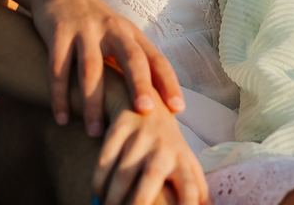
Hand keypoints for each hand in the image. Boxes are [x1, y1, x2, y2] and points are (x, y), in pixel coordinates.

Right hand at [31, 0, 184, 136]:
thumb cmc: (95, 23)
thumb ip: (137, 62)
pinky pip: (58, 68)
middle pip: (130, 58)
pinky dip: (59, 95)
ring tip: (95, 132)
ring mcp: (84, 30)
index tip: (177, 108)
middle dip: (138, 84)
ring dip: (93, 102)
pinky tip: (61, 118)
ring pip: (91, 69)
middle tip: (144, 111)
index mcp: (130, 33)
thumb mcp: (119, 35)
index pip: (155, 58)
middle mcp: (111, 29)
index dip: (168, 82)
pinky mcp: (58, 33)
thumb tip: (161, 104)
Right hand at [93, 90, 207, 204]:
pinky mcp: (121, 125)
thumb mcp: (187, 162)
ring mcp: (141, 135)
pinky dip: (99, 179)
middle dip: (138, 203)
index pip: (190, 188)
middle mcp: (164, 148)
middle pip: (152, 179)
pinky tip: (96, 194)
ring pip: (123, 172)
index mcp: (183, 160)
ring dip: (112, 197)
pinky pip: (105, 158)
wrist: (148, 99)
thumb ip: (197, 190)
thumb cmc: (170, 145)